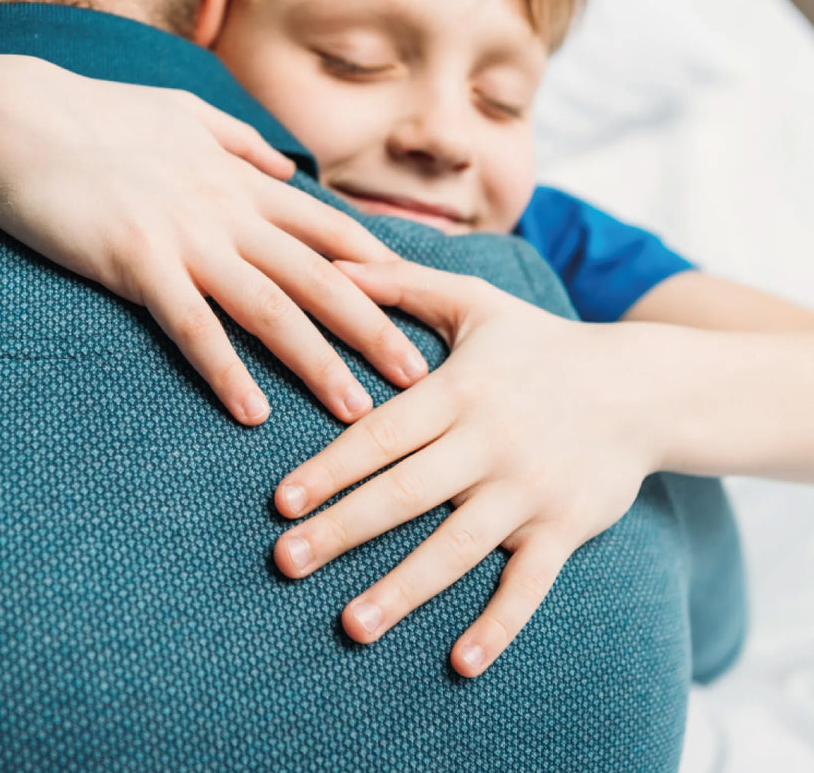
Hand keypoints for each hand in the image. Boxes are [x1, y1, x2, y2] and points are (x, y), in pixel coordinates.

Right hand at [0, 57, 427, 424]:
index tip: (418, 311)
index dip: (380, 272)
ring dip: (317, 362)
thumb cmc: (95, 118)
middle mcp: (226, 209)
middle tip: (418, 378)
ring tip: (355, 411)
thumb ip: (239, 140)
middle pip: (319, 276)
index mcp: (239, 178)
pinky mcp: (136, 262)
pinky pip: (192, 326)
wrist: (17, 119)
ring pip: (271, 307)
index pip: (328, 230)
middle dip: (374, 328)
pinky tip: (252, 413)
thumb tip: (284, 164)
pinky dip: (225, 371)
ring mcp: (184, 236)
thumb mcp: (181, 112)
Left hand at [272, 260, 659, 675]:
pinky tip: (460, 661)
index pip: (382, 436)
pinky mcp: (565, 529)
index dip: (330, 469)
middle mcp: (491, 445)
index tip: (282, 502)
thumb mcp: (474, 303)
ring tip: (352, 624)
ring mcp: (530, 492)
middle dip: (342, 530)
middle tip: (285, 563)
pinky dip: (498, 624)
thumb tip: (330, 262)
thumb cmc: (539, 344)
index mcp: (461, 392)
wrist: (641, 387)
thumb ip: (400, 282)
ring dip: (403, 589)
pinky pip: (529, 585)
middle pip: (405, 495)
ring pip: (457, 547)